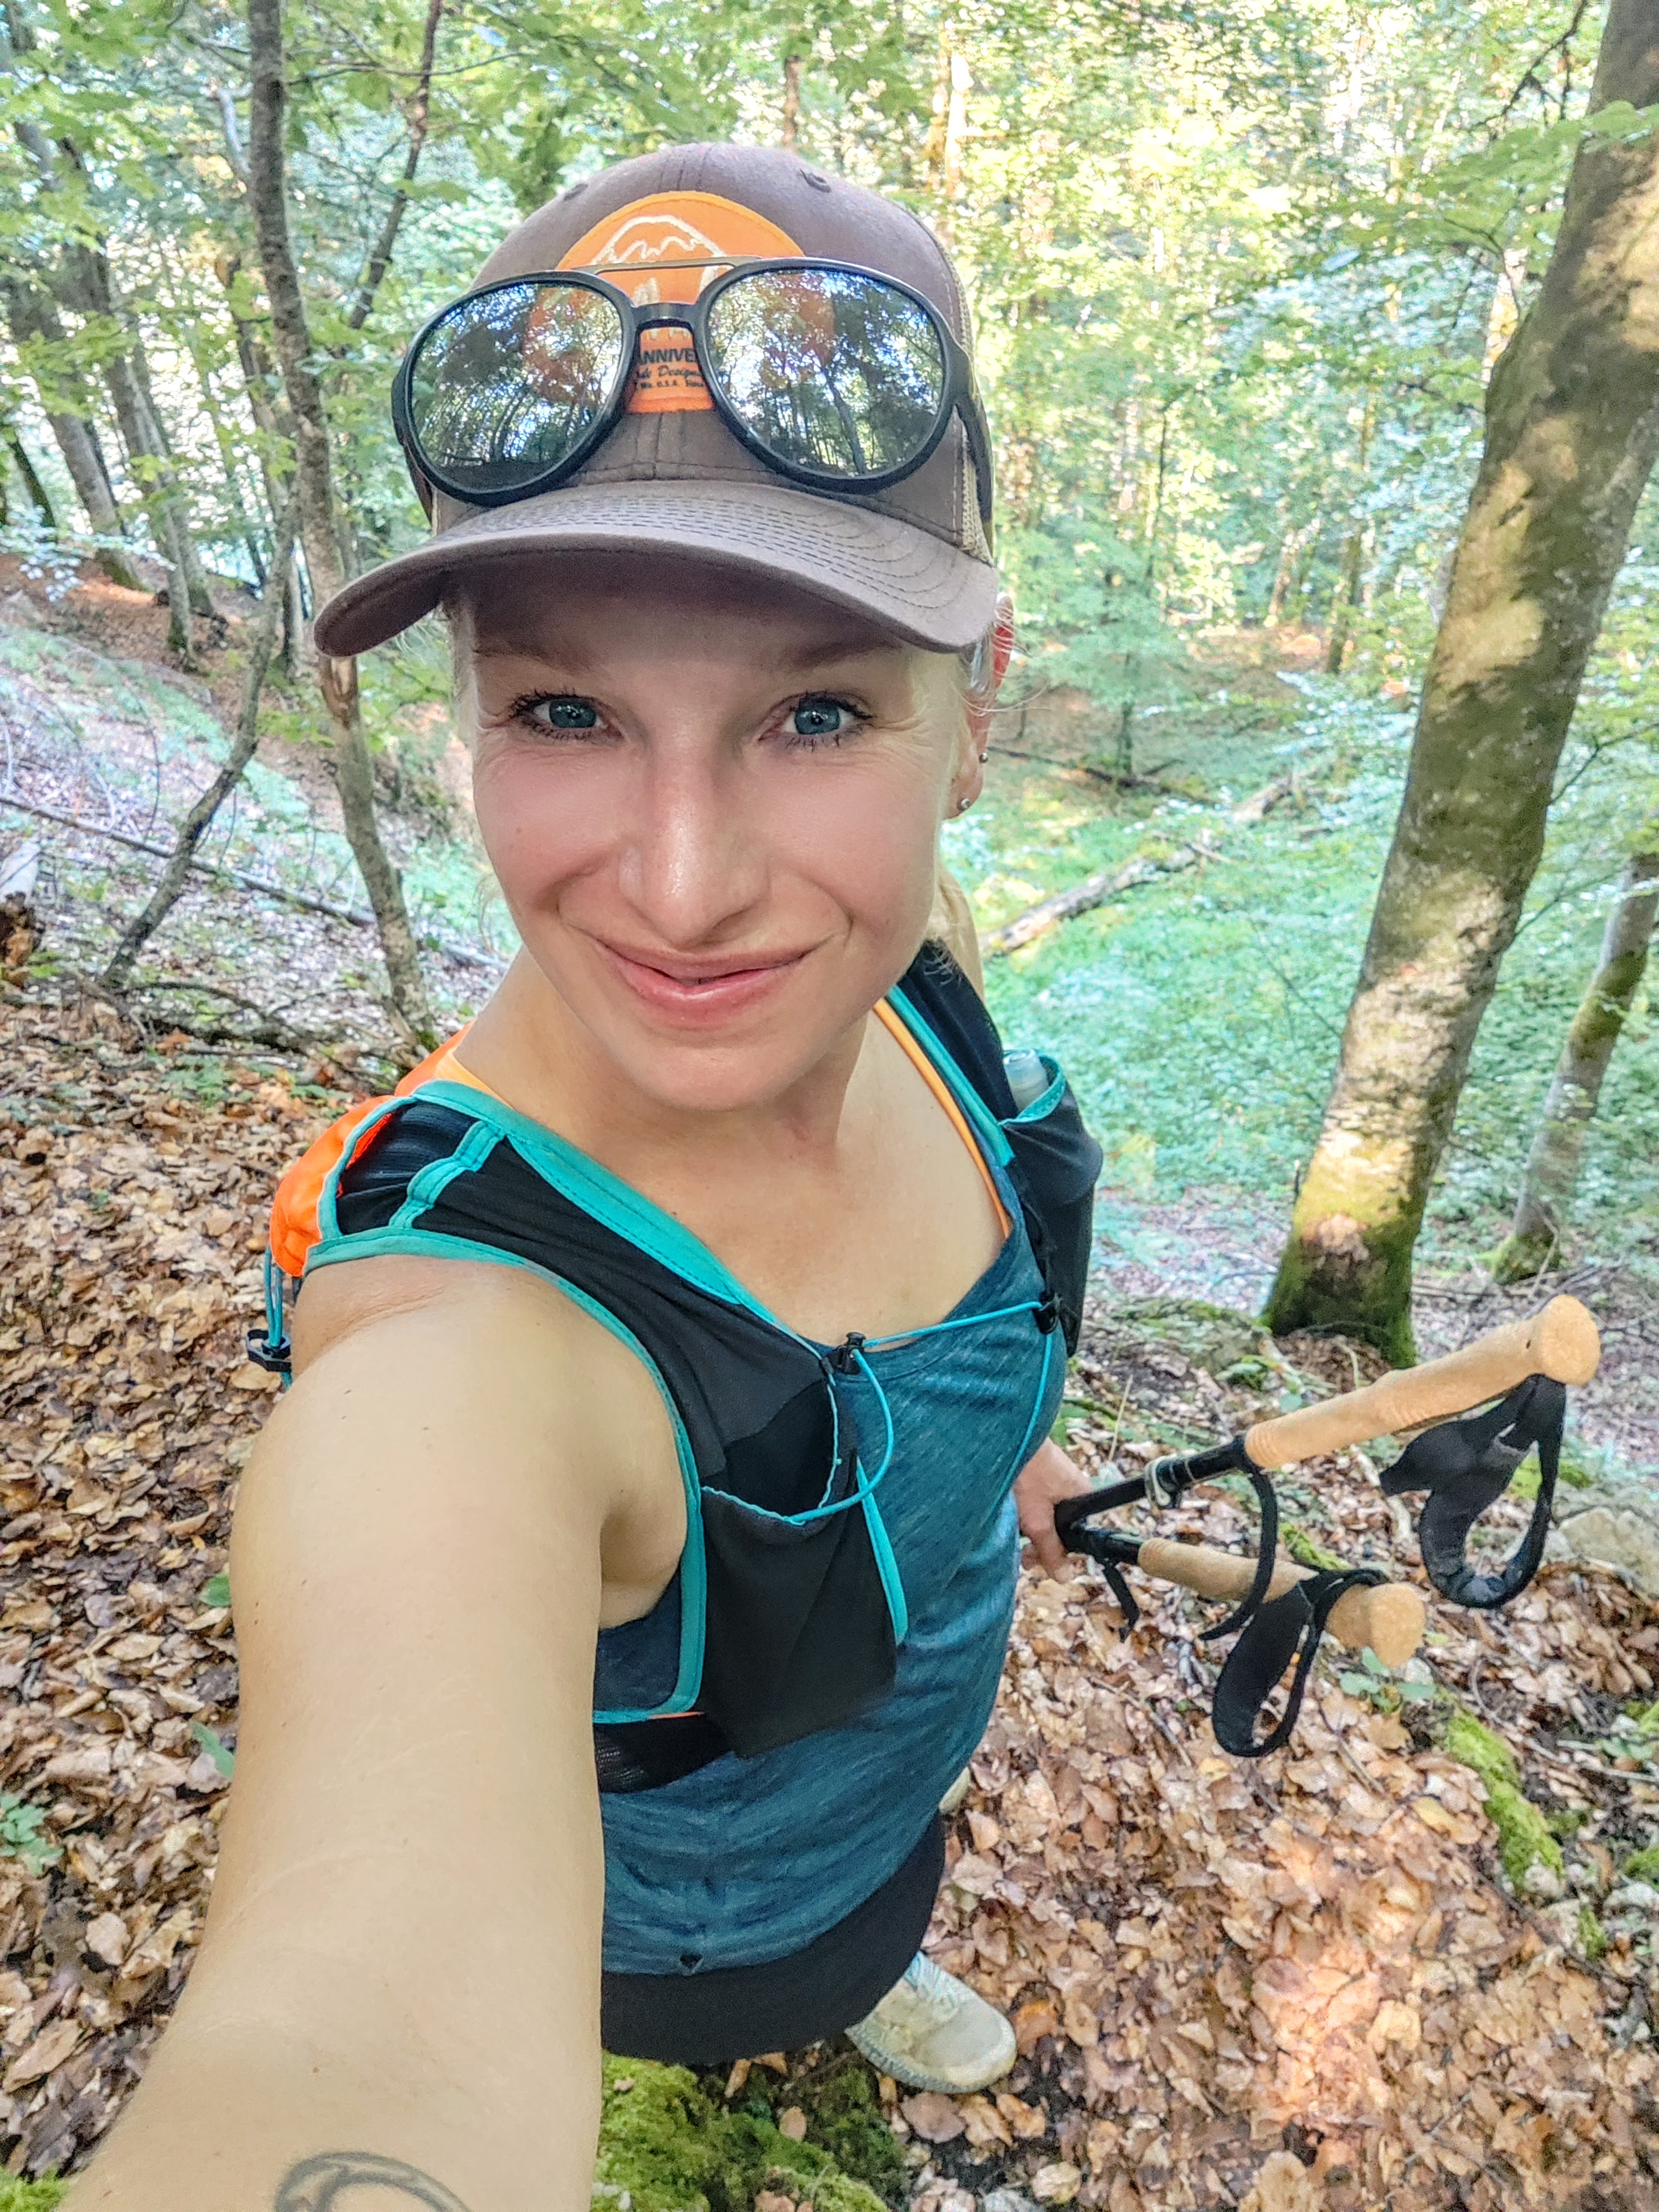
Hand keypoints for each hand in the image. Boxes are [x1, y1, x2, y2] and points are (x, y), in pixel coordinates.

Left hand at [1013, 1435, 1095, 1574]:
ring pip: (1044, 1513)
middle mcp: (1072, 1486)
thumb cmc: (1026, 1474)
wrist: (1004, 1435)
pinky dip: (1022, 1508)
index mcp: (1083, 1496)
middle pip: (1058, 1526)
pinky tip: (1008, 1510)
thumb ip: (1051, 1551)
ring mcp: (1054, 1477)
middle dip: (1037, 1541)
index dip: (1055, 1552)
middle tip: (1019, 1552)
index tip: (1034, 1558)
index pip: (1076, 1536)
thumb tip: (1065, 1578)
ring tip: (1010, 1528)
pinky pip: (1034, 1499)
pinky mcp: (1037, 1470)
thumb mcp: (1038, 1522)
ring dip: (1027, 1525)